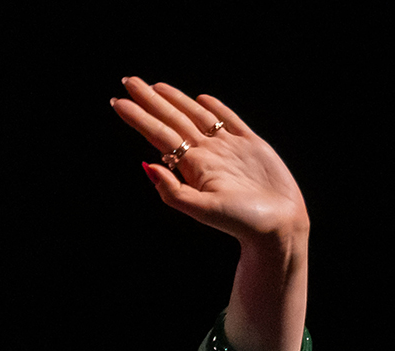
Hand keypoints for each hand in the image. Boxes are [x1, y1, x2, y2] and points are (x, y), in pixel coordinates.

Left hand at [110, 77, 308, 246]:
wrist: (278, 226)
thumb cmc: (240, 222)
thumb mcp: (201, 210)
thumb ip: (173, 191)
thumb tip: (148, 166)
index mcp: (191, 165)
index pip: (158, 134)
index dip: (138, 117)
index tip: (117, 101)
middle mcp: (206, 153)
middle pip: (172, 119)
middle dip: (149, 100)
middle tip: (129, 81)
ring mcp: (227, 148)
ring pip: (196, 116)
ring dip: (176, 100)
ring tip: (156, 87)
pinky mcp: (251, 144)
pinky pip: (230, 120)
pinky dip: (216, 108)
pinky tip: (201, 99)